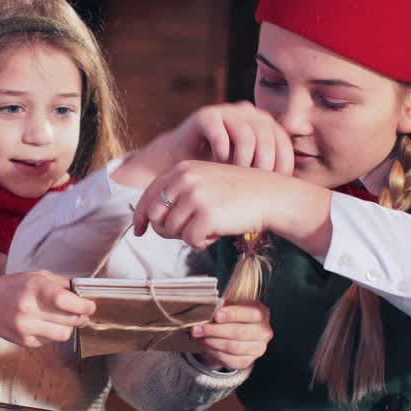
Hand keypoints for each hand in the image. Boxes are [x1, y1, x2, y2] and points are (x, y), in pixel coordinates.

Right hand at [0, 271, 95, 347]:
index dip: (83, 306)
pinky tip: (47, 323)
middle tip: (83, 312)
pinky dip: (54, 332)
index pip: (66, 301)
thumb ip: (62, 284)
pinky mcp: (25, 342)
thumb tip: (85, 293)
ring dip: (69, 327)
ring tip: (66, 318)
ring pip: (63, 334)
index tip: (91, 306)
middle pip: (69, 319)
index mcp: (33, 288)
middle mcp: (28, 309)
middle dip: (81, 316)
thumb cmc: (14, 287)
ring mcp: (26, 328)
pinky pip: (51, 341)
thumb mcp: (37, 276)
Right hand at [113, 103, 292, 187]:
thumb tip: (294, 190)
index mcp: (264, 124)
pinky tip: (216, 165)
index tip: (273, 187)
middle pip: (268, 138)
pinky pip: (220, 132)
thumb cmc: (218, 172)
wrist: (181, 162)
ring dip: (241, 161)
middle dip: (262, 166)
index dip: (282, 165)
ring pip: (246, 135)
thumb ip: (268, 174)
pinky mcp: (206, 115)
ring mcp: (227, 112)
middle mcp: (249, 113)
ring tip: (233, 176)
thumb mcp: (248, 172)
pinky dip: (221, 152)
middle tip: (253, 185)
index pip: (283, 143)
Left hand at [132, 161, 285, 246]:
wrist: (271, 196)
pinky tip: (219, 231)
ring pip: (173, 231)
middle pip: (157, 216)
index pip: (149, 195)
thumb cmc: (239, 193)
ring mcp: (194, 196)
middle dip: (168, 230)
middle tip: (191, 230)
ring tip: (212, 225)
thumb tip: (154, 221)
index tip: (139, 231)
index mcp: (182, 169)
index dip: (140, 216)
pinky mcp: (205, 214)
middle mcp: (184, 179)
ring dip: (191, 235)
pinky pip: (190, 240)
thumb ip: (180, 194)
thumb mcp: (206, 183)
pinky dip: (203, 242)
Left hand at [191, 302, 271, 370]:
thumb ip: (223, 306)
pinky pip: (229, 359)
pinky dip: (214, 352)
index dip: (233, 315)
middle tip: (199, 328)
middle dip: (215, 330)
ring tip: (199, 336)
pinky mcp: (248, 361)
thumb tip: (213, 308)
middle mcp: (264, 332)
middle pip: (240, 332)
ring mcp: (257, 349)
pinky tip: (205, 345)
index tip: (216, 316)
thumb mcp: (229, 306)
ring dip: (212, 342)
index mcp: (261, 313)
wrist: (235, 333)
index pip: (251, 314)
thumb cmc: (233, 316)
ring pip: (233, 347)